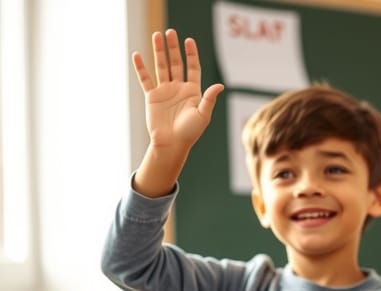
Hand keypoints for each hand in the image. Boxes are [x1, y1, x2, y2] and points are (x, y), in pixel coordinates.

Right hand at [133, 29, 223, 153]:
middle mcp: (179, 88)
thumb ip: (209, 99)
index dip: (191, 54)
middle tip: (170, 32)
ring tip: (156, 35)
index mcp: (193, 92)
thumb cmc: (190, 133)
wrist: (171, 144)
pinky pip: (145, 79)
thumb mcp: (203, 115)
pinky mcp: (152, 97)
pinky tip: (137, 55)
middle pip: (176, 63)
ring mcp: (165, 91)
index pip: (193, 68)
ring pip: (161, 67)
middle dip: (173, 48)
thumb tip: (220, 85)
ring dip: (158, 52)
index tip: (189, 40)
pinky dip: (141, 67)